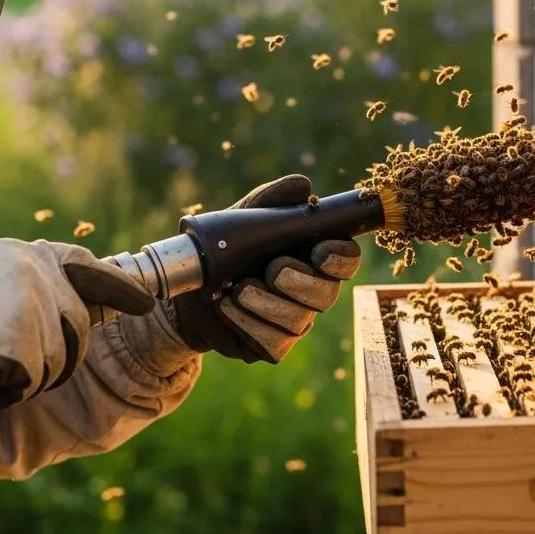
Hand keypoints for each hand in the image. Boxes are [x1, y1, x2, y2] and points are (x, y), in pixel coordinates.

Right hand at [0, 238, 154, 410]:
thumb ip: (31, 285)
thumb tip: (75, 310)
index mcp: (28, 255)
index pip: (87, 267)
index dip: (119, 288)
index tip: (145, 302)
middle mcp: (40, 276)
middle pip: (80, 326)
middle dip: (58, 354)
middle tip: (10, 360)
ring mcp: (36, 309)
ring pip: (60, 360)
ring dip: (29, 376)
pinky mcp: (27, 347)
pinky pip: (33, 384)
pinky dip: (4, 394)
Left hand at [171, 176, 360, 362]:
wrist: (188, 289)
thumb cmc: (226, 248)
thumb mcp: (244, 216)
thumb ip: (274, 199)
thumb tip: (304, 186)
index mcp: (312, 256)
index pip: (346, 258)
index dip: (340, 257)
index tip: (319, 251)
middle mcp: (310, 291)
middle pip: (327, 294)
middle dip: (300, 281)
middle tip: (273, 269)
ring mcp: (293, 322)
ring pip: (298, 320)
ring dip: (266, 303)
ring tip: (236, 289)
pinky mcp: (270, 347)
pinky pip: (273, 343)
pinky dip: (247, 323)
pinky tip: (227, 307)